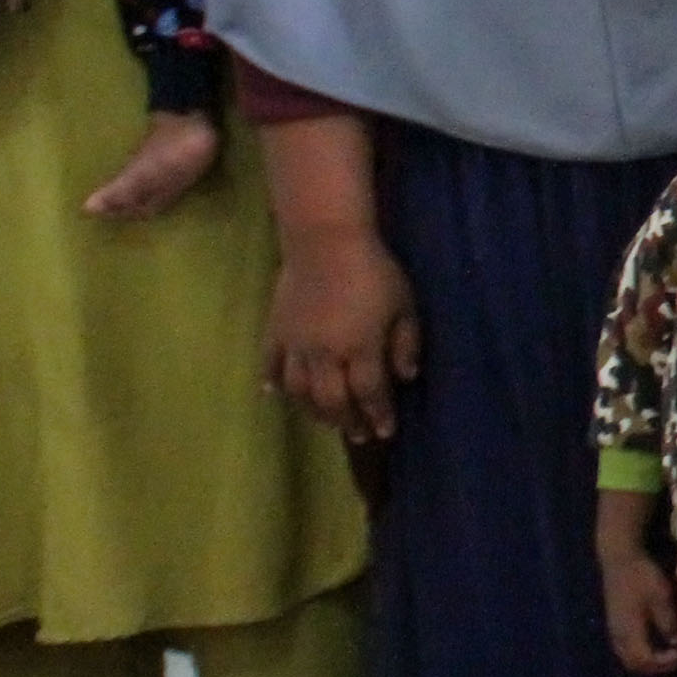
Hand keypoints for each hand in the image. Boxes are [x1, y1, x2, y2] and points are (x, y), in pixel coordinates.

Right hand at [266, 221, 421, 442]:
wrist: (325, 240)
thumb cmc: (373, 270)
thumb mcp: (404, 305)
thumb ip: (406, 343)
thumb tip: (406, 378)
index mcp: (360, 348)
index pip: (370, 393)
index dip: (378, 415)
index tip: (386, 432)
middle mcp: (325, 354)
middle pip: (333, 400)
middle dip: (348, 422)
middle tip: (359, 435)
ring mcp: (295, 344)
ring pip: (300, 390)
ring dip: (314, 411)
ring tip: (327, 420)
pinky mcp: (275, 330)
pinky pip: (270, 363)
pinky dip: (271, 382)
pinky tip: (273, 395)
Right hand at [600, 546, 676, 675]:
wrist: (619, 559)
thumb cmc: (641, 576)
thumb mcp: (661, 596)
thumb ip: (668, 621)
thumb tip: (675, 641)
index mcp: (629, 631)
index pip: (644, 660)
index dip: (663, 663)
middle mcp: (618, 635)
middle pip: (634, 664)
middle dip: (655, 666)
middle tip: (674, 658)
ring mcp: (613, 630)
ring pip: (627, 657)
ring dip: (647, 661)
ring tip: (665, 653)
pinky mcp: (614, 623)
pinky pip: (625, 648)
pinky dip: (640, 652)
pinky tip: (654, 642)